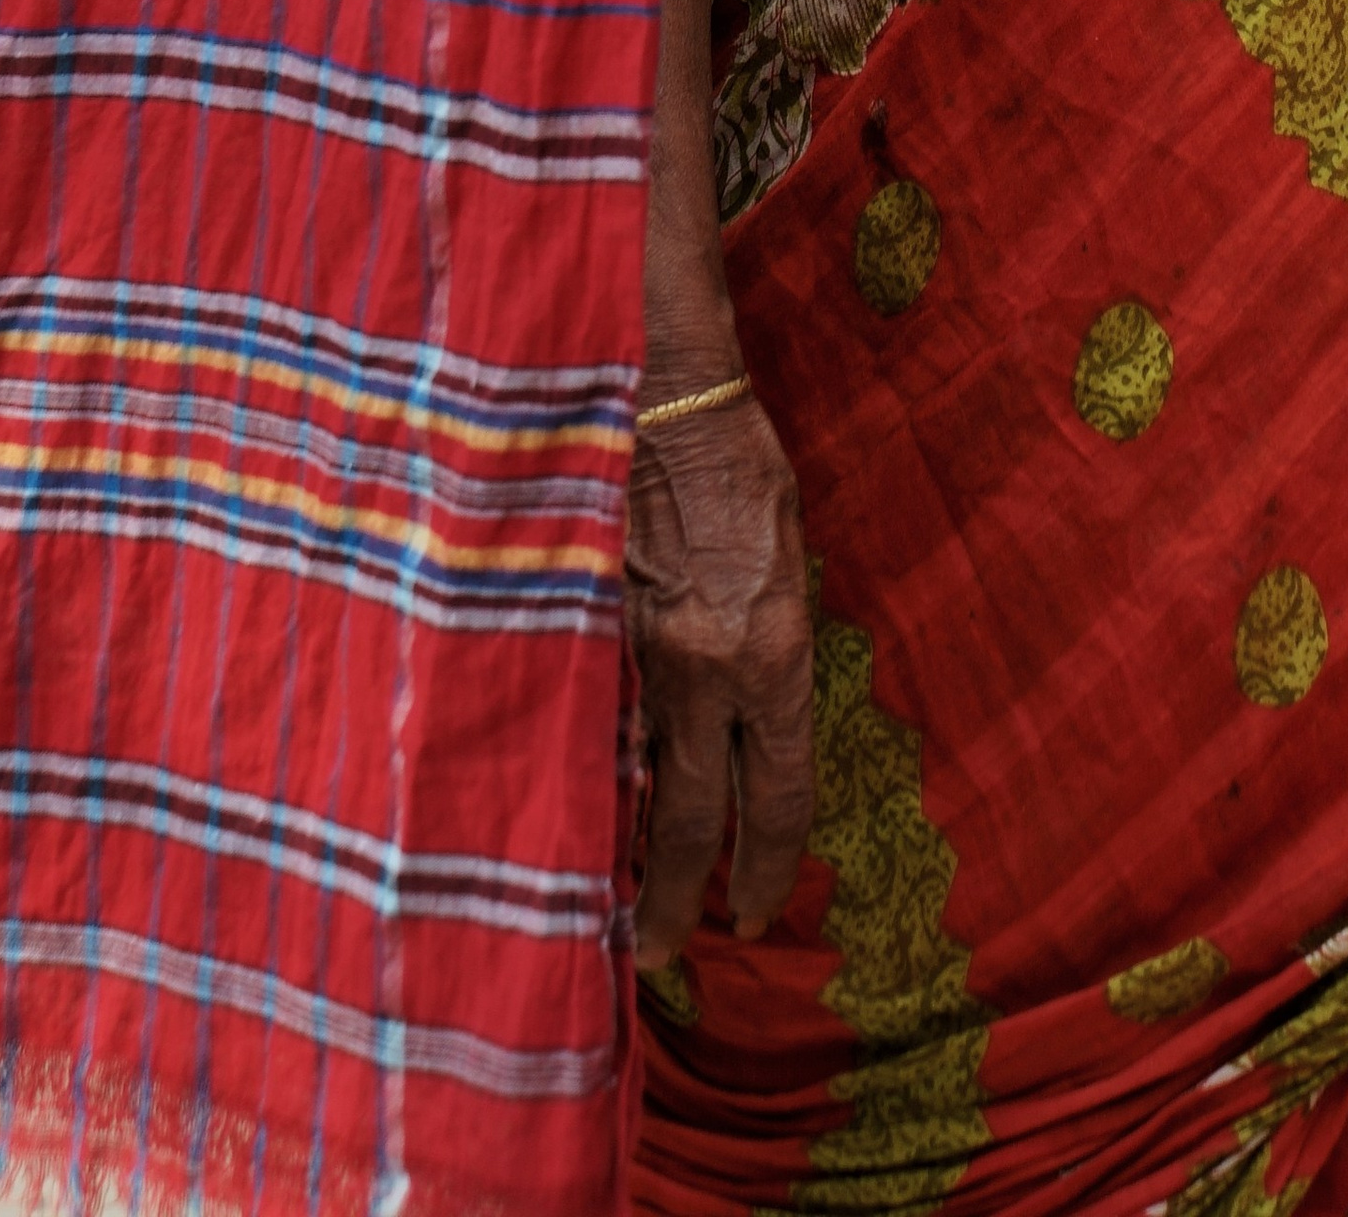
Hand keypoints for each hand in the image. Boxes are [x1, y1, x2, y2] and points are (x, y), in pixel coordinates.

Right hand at [626, 385, 815, 965]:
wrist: (656, 393)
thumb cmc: (737, 462)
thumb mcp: (789, 553)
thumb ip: (775, 640)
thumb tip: (760, 706)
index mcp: (773, 654)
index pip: (781, 794)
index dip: (770, 867)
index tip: (758, 913)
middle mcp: (705, 673)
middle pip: (700, 821)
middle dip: (688, 900)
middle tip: (675, 954)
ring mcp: (632, 658)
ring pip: (628, 789)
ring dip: (621, 855)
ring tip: (608, 913)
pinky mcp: (577, 633)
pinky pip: (576, 731)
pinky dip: (571, 781)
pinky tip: (558, 820)